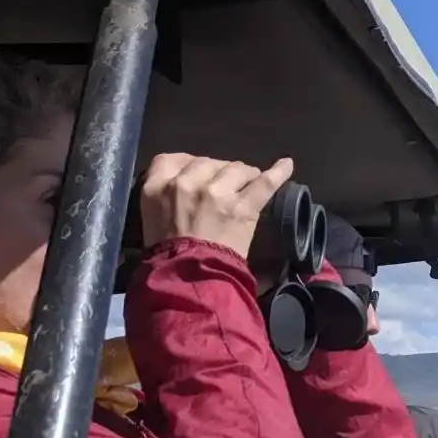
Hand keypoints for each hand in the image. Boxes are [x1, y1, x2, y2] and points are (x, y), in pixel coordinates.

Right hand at [139, 154, 293, 259]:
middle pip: (208, 162)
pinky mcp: (243, 206)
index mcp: (158, 185)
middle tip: (223, 189)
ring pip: (236, 168)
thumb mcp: (151, 215)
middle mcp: (187, 183)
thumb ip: (165, 192)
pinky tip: (286, 165)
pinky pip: (264, 182)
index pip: (174, 159)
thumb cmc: (167, 253)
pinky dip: (278, 173)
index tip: (199, 175)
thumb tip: (186, 179)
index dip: (189, 164)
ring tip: (246, 186)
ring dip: (242, 175)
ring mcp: (217, 193)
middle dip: (217, 172)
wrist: (189, 279)